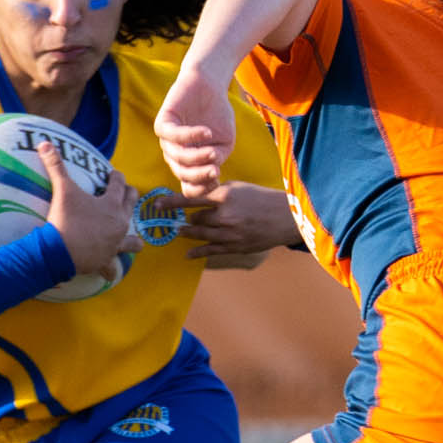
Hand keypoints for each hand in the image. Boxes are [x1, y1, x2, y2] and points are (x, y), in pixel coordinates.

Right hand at [41, 137, 139, 281]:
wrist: (59, 252)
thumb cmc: (64, 219)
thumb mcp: (62, 190)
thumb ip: (55, 165)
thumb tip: (44, 141)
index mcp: (112, 204)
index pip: (119, 184)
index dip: (116, 176)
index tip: (113, 173)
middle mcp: (119, 223)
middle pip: (131, 206)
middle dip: (129, 197)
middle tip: (124, 194)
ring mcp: (115, 244)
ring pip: (133, 242)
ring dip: (132, 238)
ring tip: (131, 238)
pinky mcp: (106, 261)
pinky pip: (113, 267)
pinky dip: (112, 268)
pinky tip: (111, 271)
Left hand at [154, 67, 237, 200]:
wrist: (209, 87)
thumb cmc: (217, 116)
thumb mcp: (224, 142)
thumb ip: (218, 158)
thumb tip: (212, 172)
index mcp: (188, 163)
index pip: (189, 185)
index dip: (202, 188)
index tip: (218, 181)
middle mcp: (175, 154)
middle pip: (182, 174)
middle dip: (198, 176)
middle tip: (214, 172)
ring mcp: (167, 140)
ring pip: (178, 156)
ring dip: (197, 157)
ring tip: (213, 152)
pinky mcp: (163, 123)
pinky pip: (174, 135)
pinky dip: (191, 136)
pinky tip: (206, 132)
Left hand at [183, 180, 302, 259]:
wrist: (285, 217)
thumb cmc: (261, 198)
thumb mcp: (238, 187)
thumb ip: (217, 193)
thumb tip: (196, 198)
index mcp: (225, 196)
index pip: (192, 199)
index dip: (172, 203)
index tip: (158, 205)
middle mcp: (225, 215)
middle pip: (195, 219)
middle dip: (189, 219)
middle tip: (180, 219)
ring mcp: (229, 233)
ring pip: (200, 235)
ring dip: (188, 234)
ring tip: (180, 232)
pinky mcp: (235, 247)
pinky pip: (211, 251)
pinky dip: (197, 252)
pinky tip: (188, 254)